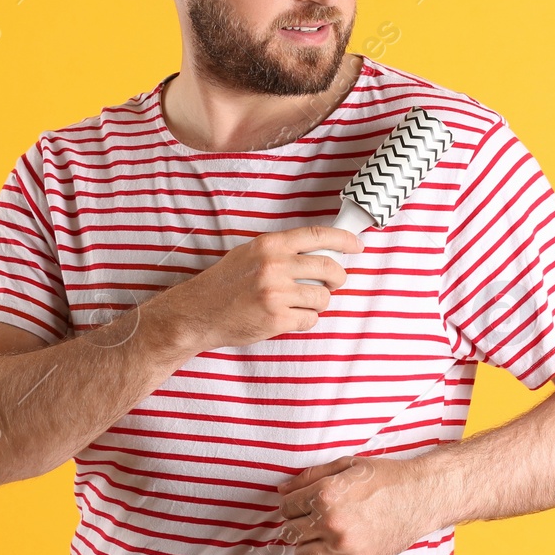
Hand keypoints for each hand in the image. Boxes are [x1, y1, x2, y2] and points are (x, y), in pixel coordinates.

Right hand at [165, 227, 362, 349]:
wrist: (197, 313)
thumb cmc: (224, 284)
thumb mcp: (250, 253)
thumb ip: (282, 250)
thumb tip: (319, 251)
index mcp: (269, 245)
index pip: (318, 236)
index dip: (344, 240)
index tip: (357, 245)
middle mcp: (274, 266)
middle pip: (329, 268)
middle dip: (338, 278)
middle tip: (334, 283)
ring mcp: (276, 293)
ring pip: (323, 297)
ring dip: (319, 302)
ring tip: (301, 303)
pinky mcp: (276, 319)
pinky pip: (310, 319)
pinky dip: (305, 319)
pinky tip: (289, 316)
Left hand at [275, 455, 434, 554]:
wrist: (419, 496)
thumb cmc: (383, 477)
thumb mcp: (346, 466)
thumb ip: (310, 476)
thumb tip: (282, 490)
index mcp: (325, 492)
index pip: (286, 505)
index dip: (289, 504)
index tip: (295, 506)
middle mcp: (330, 519)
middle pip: (291, 530)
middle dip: (293, 525)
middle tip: (303, 522)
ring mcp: (343, 544)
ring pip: (302, 554)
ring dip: (300, 548)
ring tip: (308, 541)